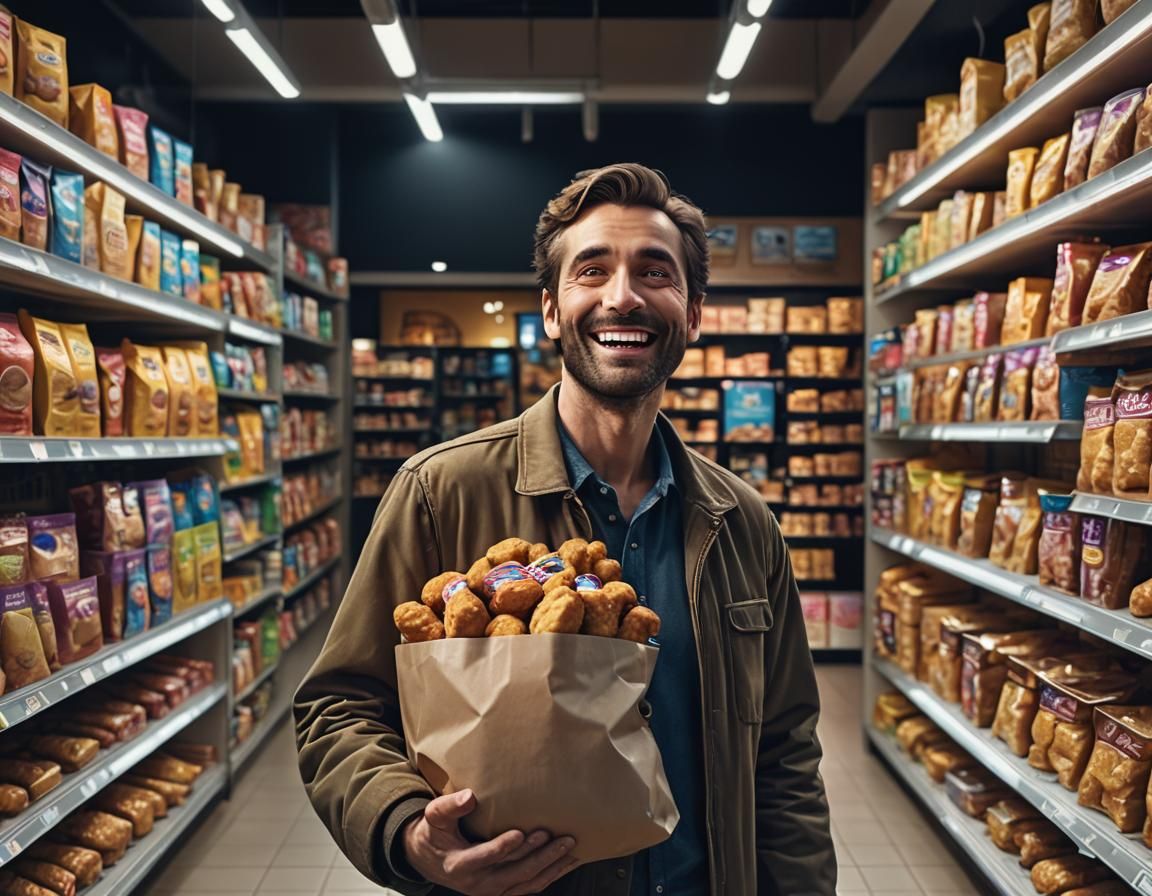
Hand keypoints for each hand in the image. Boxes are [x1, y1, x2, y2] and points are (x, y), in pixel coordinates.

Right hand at [402, 789, 577, 895]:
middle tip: (562, 838)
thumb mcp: (434, 817)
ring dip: (551, 867)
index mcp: (460, 865)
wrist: (430, 860)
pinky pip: (529, 887)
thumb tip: (470, 796)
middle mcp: (478, 884)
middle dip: (540, 856)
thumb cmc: (435, 833)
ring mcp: (492, 891)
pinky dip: (549, 876)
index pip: (485, 857)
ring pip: (526, 883)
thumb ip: (449, 806)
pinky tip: (566, 863)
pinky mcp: (502, 891)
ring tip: (570, 849)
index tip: (522, 832)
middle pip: (514, 872)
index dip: (504, 847)